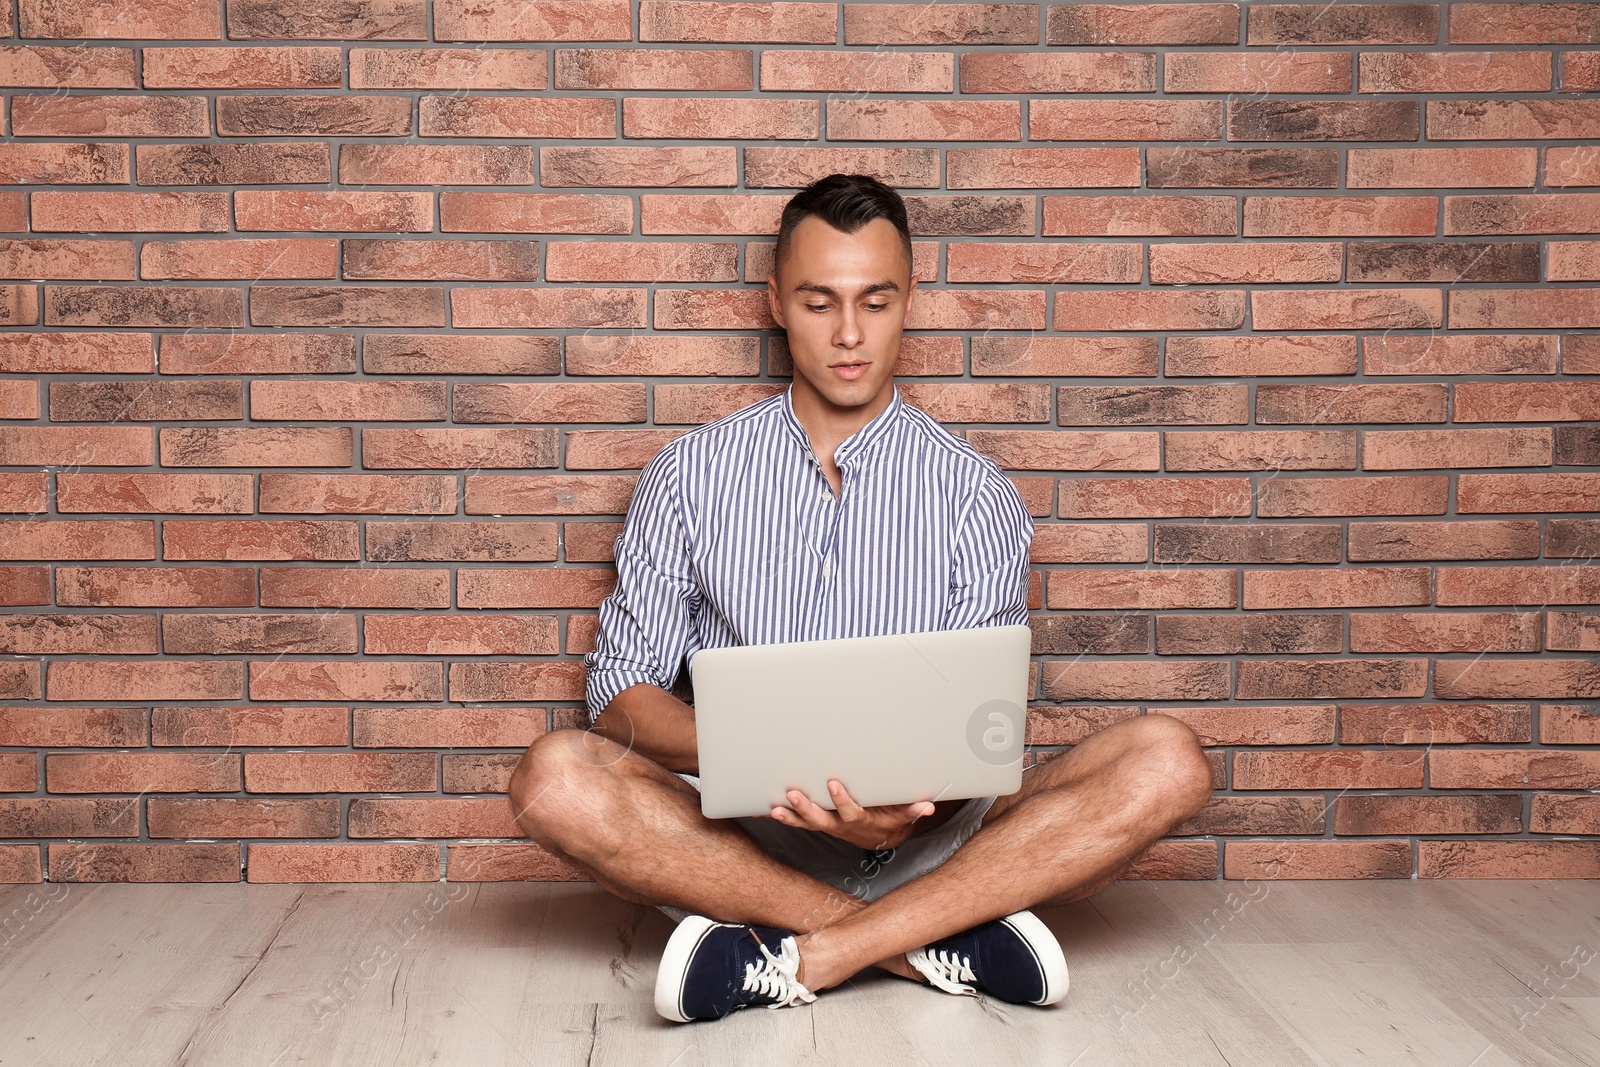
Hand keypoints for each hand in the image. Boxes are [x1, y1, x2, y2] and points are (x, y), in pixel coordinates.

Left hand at [770, 779, 935, 849]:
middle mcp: (840, 825)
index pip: (850, 811)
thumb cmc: (889, 820)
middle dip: (807, 808)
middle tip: (794, 794)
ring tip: (775, 807)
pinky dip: (784, 816)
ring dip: (790, 816)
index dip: (842, 800)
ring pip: (805, 823)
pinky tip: (767, 809)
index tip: (833, 783)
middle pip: (821, 819)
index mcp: (860, 821)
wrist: (878, 838)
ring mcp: (827, 825)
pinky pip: (798, 821)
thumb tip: (929, 806)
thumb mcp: (902, 816)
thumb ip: (912, 810)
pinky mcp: (817, 823)